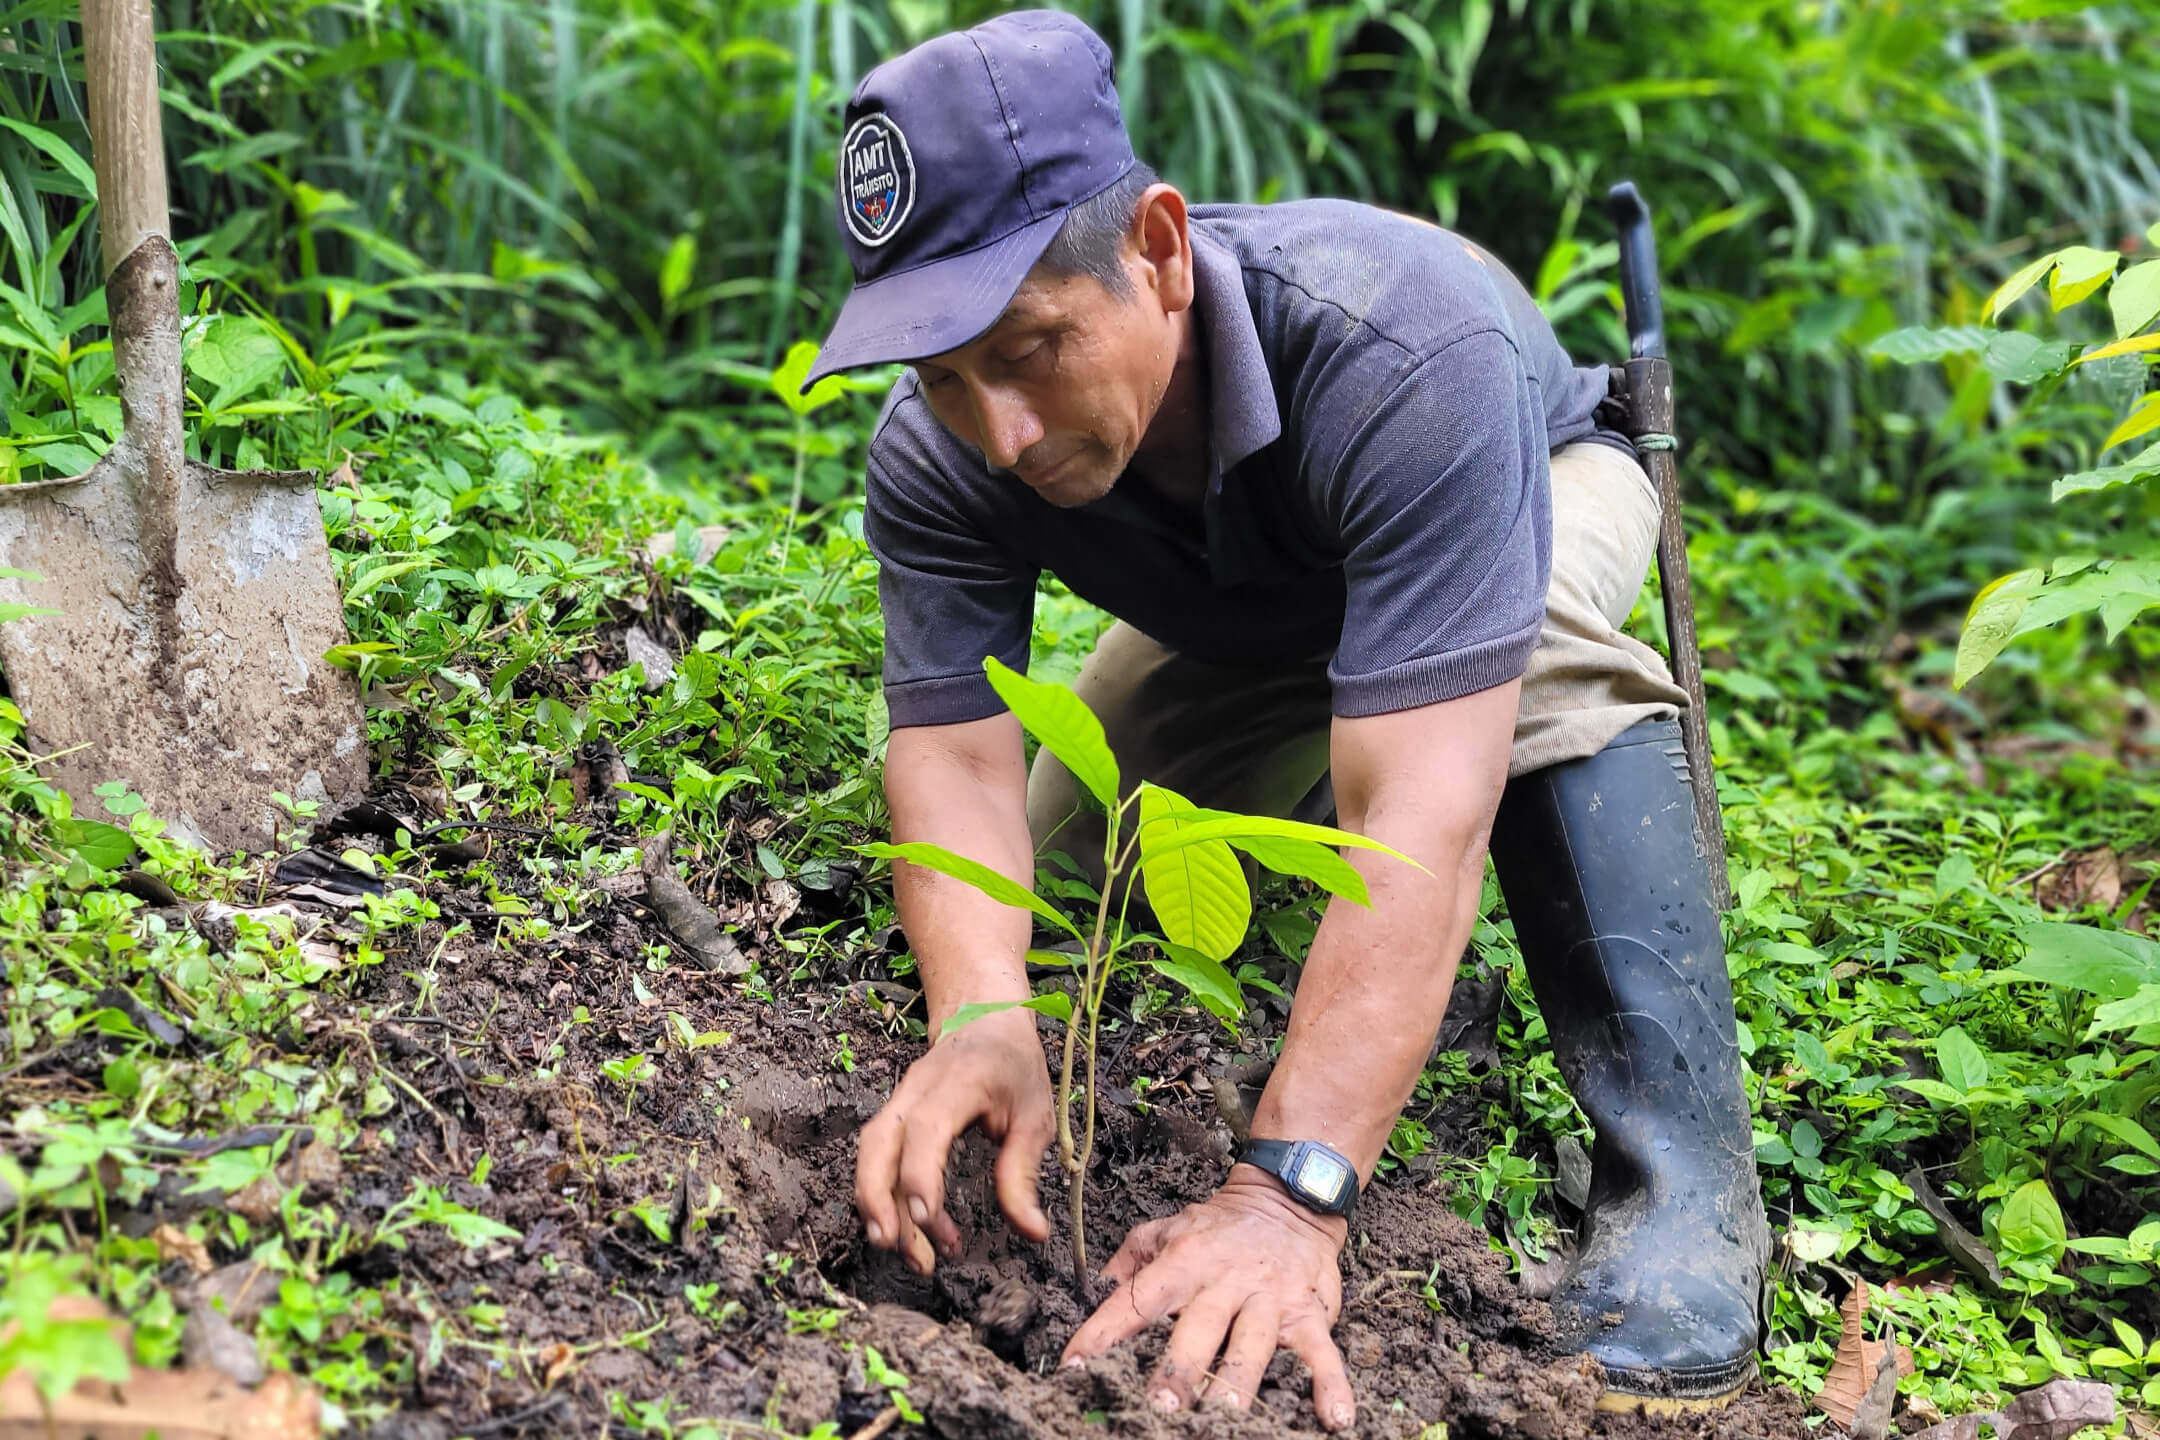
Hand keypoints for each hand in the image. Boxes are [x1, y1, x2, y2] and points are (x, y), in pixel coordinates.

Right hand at [854, 1006, 1055, 1274]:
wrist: (986, 1020)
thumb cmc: (1014, 1068)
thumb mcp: (1035, 1117)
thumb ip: (1024, 1174)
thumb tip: (1033, 1234)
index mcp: (959, 1081)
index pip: (926, 1127)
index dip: (920, 1174)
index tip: (926, 1218)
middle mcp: (917, 1089)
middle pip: (878, 1141)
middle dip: (878, 1197)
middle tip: (895, 1248)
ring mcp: (899, 1099)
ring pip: (870, 1151)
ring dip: (877, 1203)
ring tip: (905, 1251)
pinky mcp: (893, 1114)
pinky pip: (876, 1154)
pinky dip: (882, 1192)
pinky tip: (907, 1228)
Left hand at [1060, 1167, 1355, 1430]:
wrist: (1288, 1197)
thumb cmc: (1218, 1227)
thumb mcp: (1166, 1230)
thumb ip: (1129, 1261)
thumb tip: (1093, 1293)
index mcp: (1183, 1262)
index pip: (1136, 1299)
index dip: (1103, 1331)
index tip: (1075, 1366)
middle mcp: (1225, 1281)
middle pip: (1199, 1327)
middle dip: (1181, 1366)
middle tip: (1162, 1402)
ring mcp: (1270, 1298)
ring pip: (1254, 1342)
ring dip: (1241, 1379)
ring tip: (1228, 1414)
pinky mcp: (1309, 1312)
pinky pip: (1323, 1351)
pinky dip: (1332, 1384)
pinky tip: (1335, 1417)